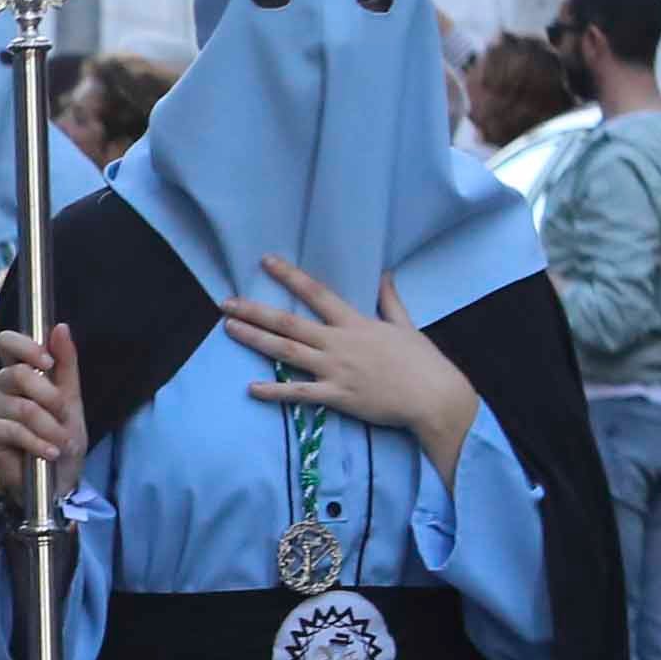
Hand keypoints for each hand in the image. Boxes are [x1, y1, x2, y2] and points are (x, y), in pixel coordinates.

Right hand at [0, 325, 85, 501]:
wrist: (58, 477)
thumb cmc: (62, 436)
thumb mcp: (71, 398)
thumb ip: (66, 363)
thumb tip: (60, 327)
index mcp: (18, 370)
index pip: (8, 342)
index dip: (26, 346)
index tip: (48, 363)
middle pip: (18, 373)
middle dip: (51, 399)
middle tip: (64, 417)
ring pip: (23, 406)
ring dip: (50, 428)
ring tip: (60, 443)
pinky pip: (14, 430)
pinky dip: (37, 443)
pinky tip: (48, 453)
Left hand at [223, 256, 482, 470]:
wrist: (434, 397)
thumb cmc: (422, 362)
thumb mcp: (405, 325)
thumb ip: (389, 300)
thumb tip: (384, 274)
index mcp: (355, 323)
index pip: (317, 293)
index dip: (290, 276)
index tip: (266, 261)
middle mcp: (340, 343)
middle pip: (289, 323)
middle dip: (255, 311)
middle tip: (225, 303)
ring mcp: (336, 370)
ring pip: (287, 352)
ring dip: (255, 340)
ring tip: (228, 330)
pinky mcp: (337, 396)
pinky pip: (300, 393)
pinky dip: (275, 391)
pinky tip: (251, 388)